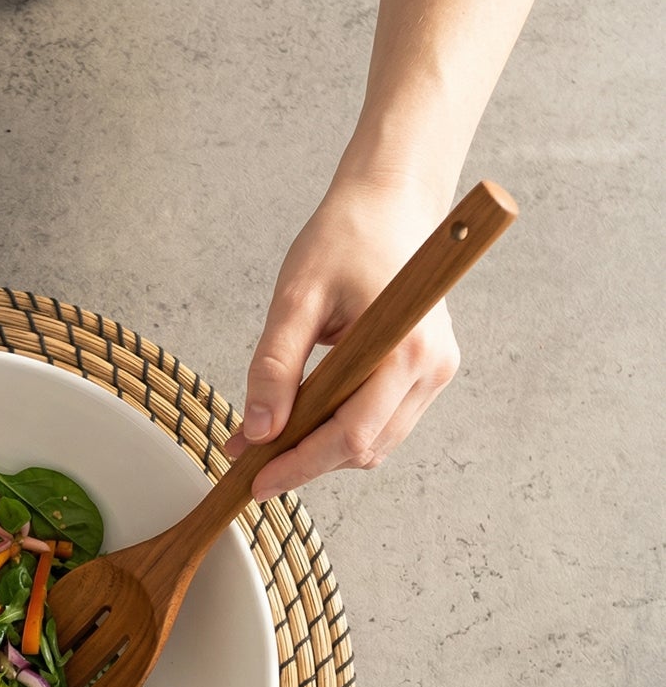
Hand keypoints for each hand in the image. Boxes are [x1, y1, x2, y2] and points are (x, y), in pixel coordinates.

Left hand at [227, 177, 461, 501]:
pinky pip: (381, 424)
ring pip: (374, 443)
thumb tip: (258, 433)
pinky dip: (340, 431)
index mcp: (405, 349)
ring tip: (270, 438)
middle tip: (249, 461)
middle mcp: (432, 368)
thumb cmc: (345, 239)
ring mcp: (436, 373)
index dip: (300, 466)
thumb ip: (274, 368)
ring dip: (321, 450)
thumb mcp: (295, 299)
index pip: (351, 435)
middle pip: (363, 448)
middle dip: (305, 461)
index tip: (256, 483)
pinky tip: (304, 418)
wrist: (390, 204)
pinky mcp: (429, 372)